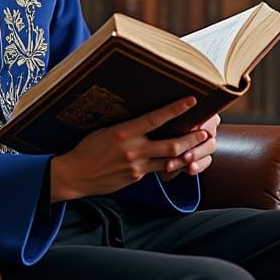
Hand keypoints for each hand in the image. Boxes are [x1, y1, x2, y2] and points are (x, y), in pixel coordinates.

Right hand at [50, 97, 212, 201]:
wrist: (75, 175)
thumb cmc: (87, 149)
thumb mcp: (103, 130)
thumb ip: (125, 126)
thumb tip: (143, 119)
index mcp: (123, 132)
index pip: (155, 118)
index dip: (175, 109)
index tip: (191, 101)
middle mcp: (133, 149)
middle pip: (171, 144)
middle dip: (191, 139)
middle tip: (205, 132)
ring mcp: (136, 166)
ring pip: (169, 160)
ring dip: (186, 154)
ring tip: (198, 148)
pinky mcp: (136, 178)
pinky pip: (156, 170)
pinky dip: (168, 166)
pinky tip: (176, 162)